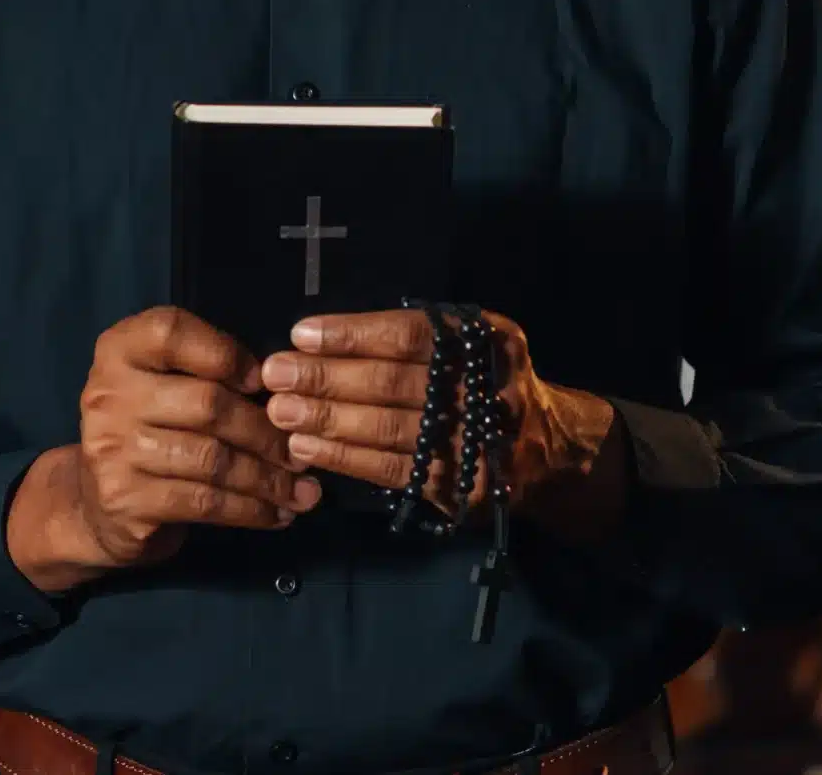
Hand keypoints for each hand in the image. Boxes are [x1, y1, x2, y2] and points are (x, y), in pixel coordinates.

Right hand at [8, 306, 323, 592]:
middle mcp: (108, 394)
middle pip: (208, 404)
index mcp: (119, 351)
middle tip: (302, 452)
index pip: (171, 332)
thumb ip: (207, 374)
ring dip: (267, 478)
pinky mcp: (124, 499)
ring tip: (302, 490)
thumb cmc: (151, 432)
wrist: (96, 504)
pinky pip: (204, 502)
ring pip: (212, 460)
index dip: (224, 353)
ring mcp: (112, 449)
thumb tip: (286, 395)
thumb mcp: (165, 386)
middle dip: (265, 431)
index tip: (262, 382)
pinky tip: (275, 513)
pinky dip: (250, 510)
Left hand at [259, 309, 628, 538]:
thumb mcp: (465, 344)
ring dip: (329, 421)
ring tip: (281, 412)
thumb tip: (316, 341)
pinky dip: (347, 459)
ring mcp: (479, 442)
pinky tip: (308, 449)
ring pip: (392, 429)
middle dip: (328, 378)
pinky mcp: (464, 488)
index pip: (411, 334)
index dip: (353, 335)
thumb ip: (408, 340)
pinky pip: (395, 471)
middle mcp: (487, 387)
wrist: (545, 448)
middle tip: (276, 375)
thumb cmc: (479, 381)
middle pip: (396, 382)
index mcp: (487, 339)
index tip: (300, 334)